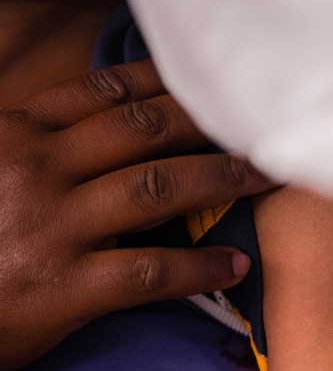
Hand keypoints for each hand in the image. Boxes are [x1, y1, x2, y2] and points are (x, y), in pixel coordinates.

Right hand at [0, 60, 275, 370]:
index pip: (105, 94)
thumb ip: (43, 146)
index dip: (169, 86)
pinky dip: (200, 267)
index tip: (214, 85)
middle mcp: (37, 169)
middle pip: (145, 132)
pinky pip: (151, 270)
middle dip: (213, 126)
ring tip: (270, 180)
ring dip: (223, 180)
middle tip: (264, 128)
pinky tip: (236, 265)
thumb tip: (108, 130)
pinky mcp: (65, 285)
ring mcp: (52, 226)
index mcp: (17, 135)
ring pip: (158, 188)